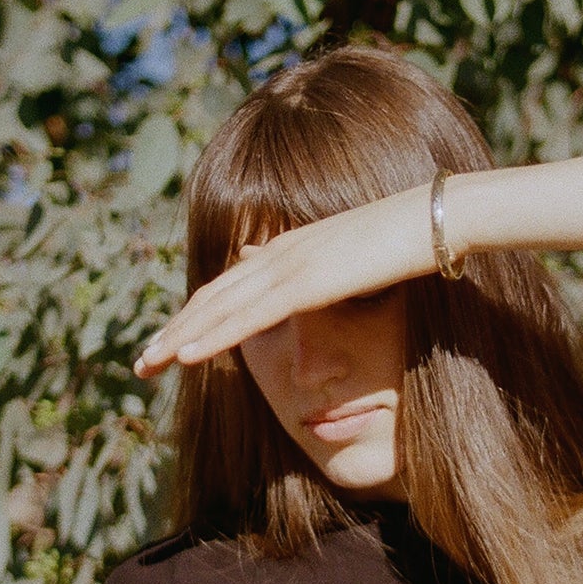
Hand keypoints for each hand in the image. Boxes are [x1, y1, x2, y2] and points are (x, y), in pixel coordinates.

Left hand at [133, 182, 435, 375]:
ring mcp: (291, 265)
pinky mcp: (306, 281)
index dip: (198, 317)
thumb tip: (324, 290)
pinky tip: (186, 357)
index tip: (173, 344)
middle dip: (174, 331)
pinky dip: (213, 337)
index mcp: (295, 251)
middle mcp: (282, 254)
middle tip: (141, 361)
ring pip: (219, 308)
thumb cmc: (417, 243)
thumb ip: (335, 276)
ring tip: (146, 364)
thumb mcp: (366, 265)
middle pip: (213, 297)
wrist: (441, 219)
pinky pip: (249, 317)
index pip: (233, 288)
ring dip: (179, 338)